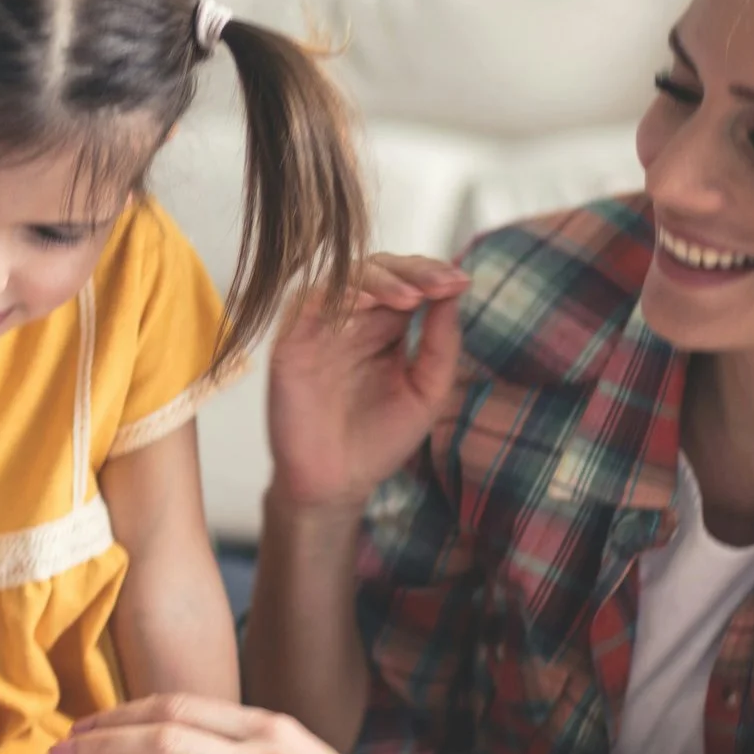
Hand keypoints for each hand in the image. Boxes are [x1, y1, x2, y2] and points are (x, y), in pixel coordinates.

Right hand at [266, 255, 468, 514]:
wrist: (336, 483)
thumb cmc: (379, 442)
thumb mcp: (427, 392)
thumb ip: (441, 345)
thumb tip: (454, 294)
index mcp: (386, 330)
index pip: (408, 283)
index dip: (433, 275)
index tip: (460, 281)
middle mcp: (353, 322)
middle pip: (380, 271)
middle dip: (414, 270)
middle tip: (441, 282)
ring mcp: (322, 328)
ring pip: (346, 278)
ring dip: (381, 280)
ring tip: (411, 296)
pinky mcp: (293, 341)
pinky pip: (310, 302)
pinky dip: (338, 295)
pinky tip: (368, 304)